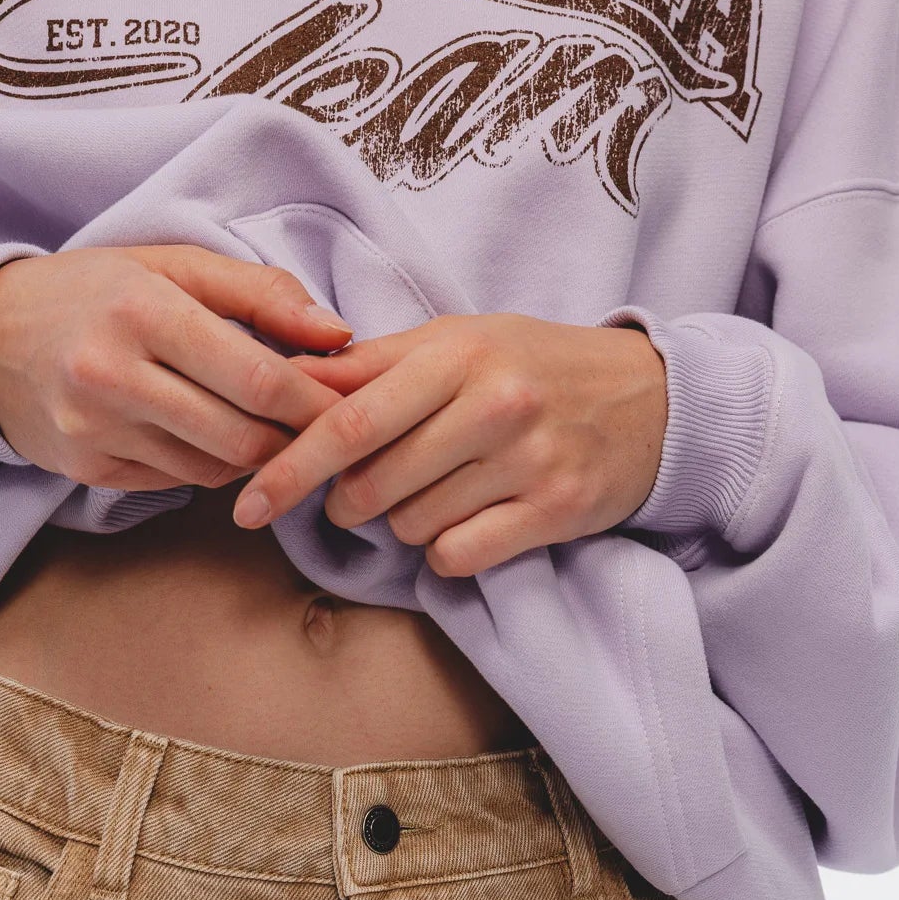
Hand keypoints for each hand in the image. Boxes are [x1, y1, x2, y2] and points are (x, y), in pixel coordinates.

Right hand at [0, 245, 351, 490]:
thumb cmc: (90, 293)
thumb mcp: (167, 265)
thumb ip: (257, 293)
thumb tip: (336, 334)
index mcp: (141, 309)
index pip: (255, 376)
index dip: (313, 401)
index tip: (348, 405)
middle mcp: (112, 374)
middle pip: (241, 436)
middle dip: (294, 441)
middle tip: (324, 432)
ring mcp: (96, 430)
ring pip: (214, 468)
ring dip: (255, 457)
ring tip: (271, 431)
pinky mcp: (88, 470)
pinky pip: (177, 482)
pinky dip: (210, 467)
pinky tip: (213, 440)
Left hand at [230, 313, 667, 576]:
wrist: (652, 398)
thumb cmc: (533, 366)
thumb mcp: (458, 341)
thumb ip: (372, 366)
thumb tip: (286, 382)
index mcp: (457, 353)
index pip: (348, 421)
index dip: (287, 468)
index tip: (246, 504)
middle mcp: (494, 402)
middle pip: (372, 486)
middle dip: (350, 502)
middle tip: (368, 491)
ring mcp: (528, 459)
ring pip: (413, 526)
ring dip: (406, 524)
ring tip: (441, 491)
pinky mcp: (556, 511)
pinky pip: (459, 557)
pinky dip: (448, 552)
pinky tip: (471, 522)